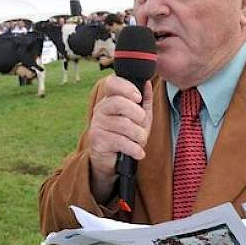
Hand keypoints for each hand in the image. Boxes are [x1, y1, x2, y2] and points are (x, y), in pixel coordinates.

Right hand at [87, 76, 152, 200]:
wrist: (112, 161)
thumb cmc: (126, 136)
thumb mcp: (139, 118)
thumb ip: (145, 101)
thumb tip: (148, 83)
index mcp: (109, 100)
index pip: (111, 83)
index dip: (126, 87)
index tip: (138, 98)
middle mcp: (100, 110)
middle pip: (119, 102)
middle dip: (138, 115)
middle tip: (142, 124)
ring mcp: (97, 125)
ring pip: (124, 124)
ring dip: (139, 136)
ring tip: (140, 141)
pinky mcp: (97, 141)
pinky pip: (121, 141)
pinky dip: (135, 149)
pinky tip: (138, 152)